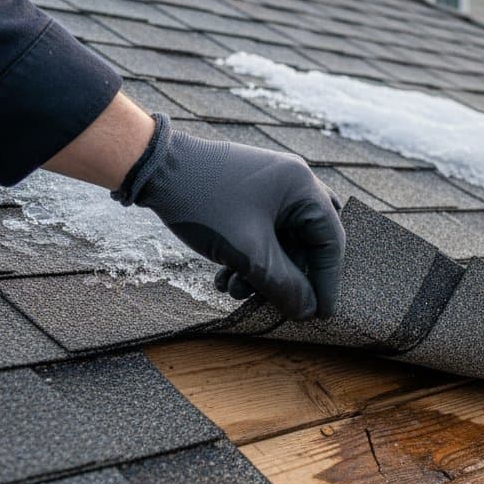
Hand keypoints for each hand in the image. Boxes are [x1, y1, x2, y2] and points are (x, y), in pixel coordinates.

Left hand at [123, 117, 344, 319]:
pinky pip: (263, 232)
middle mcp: (293, 182)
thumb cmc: (203, 203)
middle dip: (288, 277)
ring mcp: (270, 186)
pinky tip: (225, 277)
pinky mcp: (248, 193)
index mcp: (303, 186)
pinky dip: (250, 257)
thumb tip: (308, 311)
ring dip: (264, 271)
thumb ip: (284, 285)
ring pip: (282, 241)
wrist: (151, 169)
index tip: (323, 313)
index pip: (331, 240)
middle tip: (277, 302)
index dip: (328, 281)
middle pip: (307, 242)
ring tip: (234, 290)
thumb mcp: (248, 253)